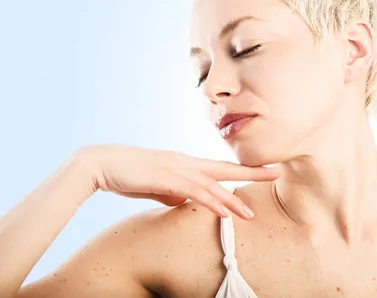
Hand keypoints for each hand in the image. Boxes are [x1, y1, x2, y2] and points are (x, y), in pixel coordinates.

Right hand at [72, 143, 280, 219]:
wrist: (100, 163)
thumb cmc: (127, 173)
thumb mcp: (155, 184)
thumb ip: (172, 191)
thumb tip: (184, 201)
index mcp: (184, 162)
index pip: (218, 167)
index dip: (242, 170)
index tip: (262, 171)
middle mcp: (185, 162)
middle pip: (225, 168)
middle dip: (252, 172)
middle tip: (276, 173)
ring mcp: (176, 168)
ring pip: (212, 184)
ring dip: (232, 200)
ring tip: (250, 214)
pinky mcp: (165, 177)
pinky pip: (193, 192)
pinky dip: (211, 202)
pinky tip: (224, 212)